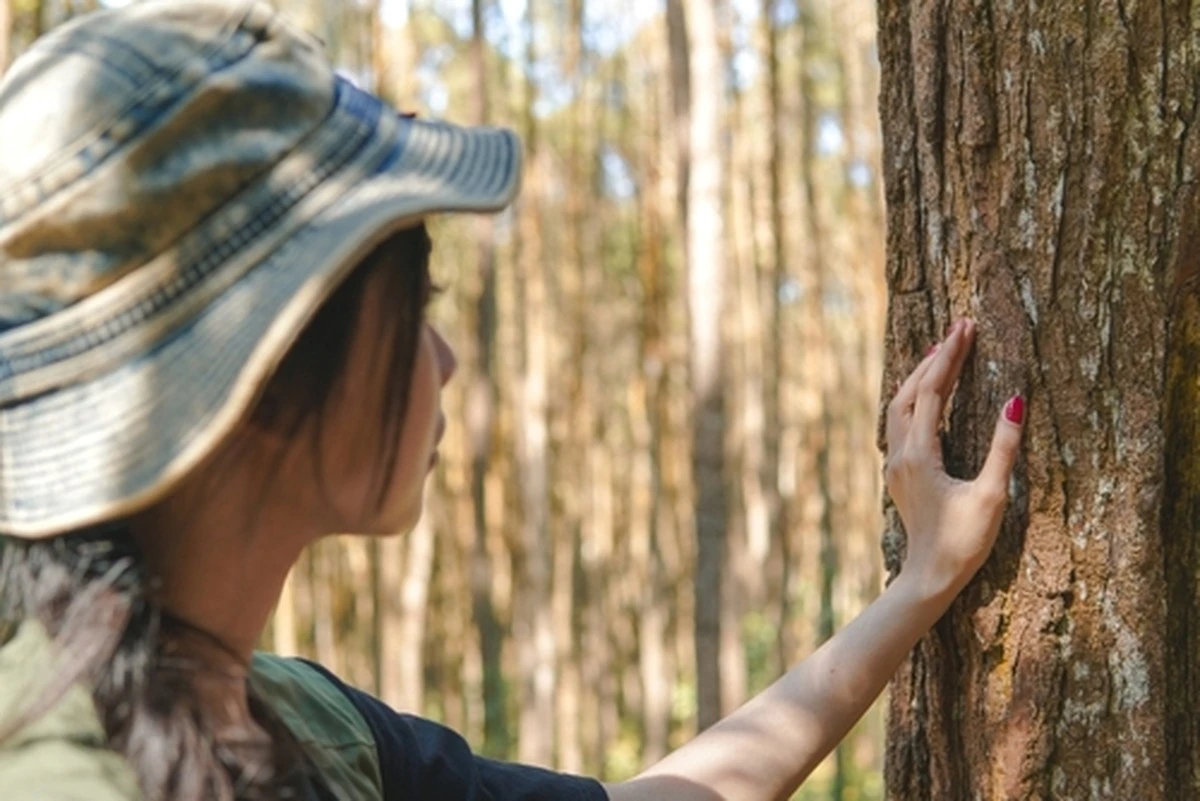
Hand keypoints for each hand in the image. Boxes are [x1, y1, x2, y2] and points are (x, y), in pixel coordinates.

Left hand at [884, 319, 1024, 597]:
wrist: (930, 576)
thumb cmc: (965, 541)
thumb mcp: (992, 495)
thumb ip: (1003, 447)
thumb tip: (1015, 401)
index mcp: (920, 454)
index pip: (931, 391)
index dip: (949, 357)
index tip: (965, 327)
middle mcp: (900, 454)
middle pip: (909, 392)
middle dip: (934, 358)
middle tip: (958, 329)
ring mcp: (895, 464)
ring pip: (898, 407)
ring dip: (919, 377)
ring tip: (941, 351)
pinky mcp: (899, 473)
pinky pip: (899, 423)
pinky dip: (913, 399)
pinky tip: (926, 394)